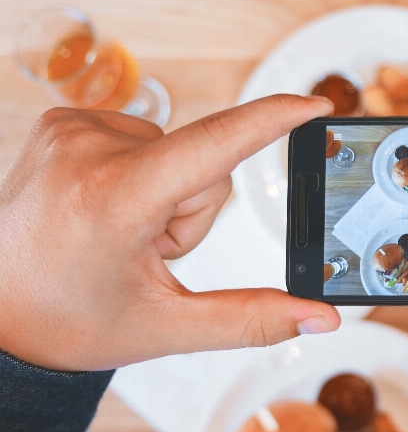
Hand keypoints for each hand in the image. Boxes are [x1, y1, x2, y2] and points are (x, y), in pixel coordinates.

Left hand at [0, 95, 338, 371]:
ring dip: (167, 194)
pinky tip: (105, 209)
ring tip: (120, 233)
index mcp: (115, 199)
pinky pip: (143, 139)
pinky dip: (140, 175)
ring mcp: (70, 130)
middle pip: (204, 164)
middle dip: (194, 211)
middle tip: (146, 252)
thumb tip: (320, 319)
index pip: (216, 144)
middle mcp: (88, 150)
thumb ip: (253, 319)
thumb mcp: (166, 327)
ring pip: (176, 151)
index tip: (316, 104)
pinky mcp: (63, 122)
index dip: (274, 120)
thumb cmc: (69, 322)